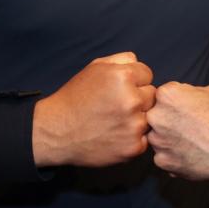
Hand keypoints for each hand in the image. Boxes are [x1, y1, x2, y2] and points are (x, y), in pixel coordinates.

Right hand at [32, 52, 155, 167]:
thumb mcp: (94, 68)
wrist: (56, 131)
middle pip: (152, 96)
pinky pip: (144, 139)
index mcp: (124, 76)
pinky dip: (132, 139)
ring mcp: (134, 125)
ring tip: (113, 121)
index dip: (134, 81)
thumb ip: (121, 60)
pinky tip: (114, 135)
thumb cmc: (75, 98)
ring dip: (136, 119)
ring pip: (150, 117)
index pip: (147, 75)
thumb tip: (139, 63)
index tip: (118, 90)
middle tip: (116, 107)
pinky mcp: (133, 147)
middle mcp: (132, 100)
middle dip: (138, 99)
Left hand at [147, 82, 208, 180]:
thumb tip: (183, 97)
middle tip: (185, 125)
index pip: (162, 95)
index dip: (174, 102)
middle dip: (167, 119)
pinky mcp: (162, 162)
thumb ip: (189, 91)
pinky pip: (163, 156)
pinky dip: (173, 156)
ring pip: (157, 137)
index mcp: (167, 96)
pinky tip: (188, 154)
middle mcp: (156, 117)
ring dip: (167, 138)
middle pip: (155, 116)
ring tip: (188, 141)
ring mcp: (158, 141)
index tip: (184, 108)